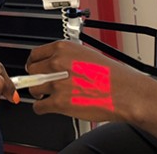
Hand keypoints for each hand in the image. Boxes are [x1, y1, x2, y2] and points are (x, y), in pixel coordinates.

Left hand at [25, 40, 152, 123]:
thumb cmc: (111, 75)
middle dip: (37, 78)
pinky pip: (39, 106)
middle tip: (44, 83)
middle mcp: (57, 63)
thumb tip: (53, 63)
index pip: (35, 54)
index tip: (35, 68)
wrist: (124, 92)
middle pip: (32, 71)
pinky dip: (42, 108)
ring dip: (40, 94)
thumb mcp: (86, 54)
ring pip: (34, 89)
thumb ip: (66, 57)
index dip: (34, 63)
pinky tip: (49, 106)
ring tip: (50, 95)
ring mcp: (57, 83)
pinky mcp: (59, 102)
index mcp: (63, 48)